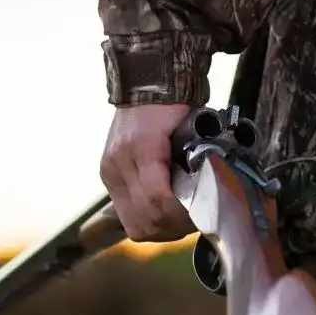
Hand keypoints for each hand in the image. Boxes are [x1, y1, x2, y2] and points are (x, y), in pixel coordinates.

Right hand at [99, 103, 195, 241]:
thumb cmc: (173, 107)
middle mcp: (119, 162)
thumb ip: (196, 162)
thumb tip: (208, 196)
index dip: (182, 214)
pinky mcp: (107, 177)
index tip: (202, 212)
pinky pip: (126, 215)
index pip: (159, 199)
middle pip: (146, 218)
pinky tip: (162, 215)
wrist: (146, 85)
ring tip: (180, 221)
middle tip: (196, 220)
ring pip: (134, 224)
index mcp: (142, 148)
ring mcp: (110, 171)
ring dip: (160, 229)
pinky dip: (147, 222)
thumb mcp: (193, 130)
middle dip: (175, 226)